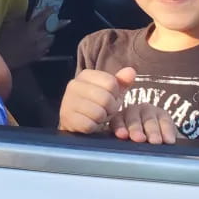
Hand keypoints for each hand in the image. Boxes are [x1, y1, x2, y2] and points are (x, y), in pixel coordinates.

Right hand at [0, 9, 54, 69]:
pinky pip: (45, 50)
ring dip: (49, 36)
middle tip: (61, 22)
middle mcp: (38, 37)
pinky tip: (42, 46)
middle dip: (55, 25)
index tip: (53, 8)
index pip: (43, 17)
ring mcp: (39, 48)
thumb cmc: (4, 40)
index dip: (49, 12)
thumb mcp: (9, 25)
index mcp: (31, 28)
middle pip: (51, 30)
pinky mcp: (37, 57)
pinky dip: (45, 47)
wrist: (3, 59)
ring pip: (50, 40)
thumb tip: (24, 13)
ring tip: (48, 34)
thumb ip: (18, 18)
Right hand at [58, 67, 176, 144]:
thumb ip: (122, 81)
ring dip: (101, 118)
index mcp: (85, 75)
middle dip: (110, 109)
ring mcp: (68, 102)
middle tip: (104, 110)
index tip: (110, 99)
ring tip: (96, 117)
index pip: (111, 83)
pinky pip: (89, 125)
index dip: (115, 95)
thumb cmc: (96, 104)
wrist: (76, 121)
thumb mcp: (111, 92)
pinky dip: (93, 127)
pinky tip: (89, 123)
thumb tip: (131, 71)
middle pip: (105, 98)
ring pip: (98, 113)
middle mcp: (74, 85)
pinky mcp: (67, 118)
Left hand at [108, 102, 176, 144]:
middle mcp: (132, 112)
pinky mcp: (163, 114)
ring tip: (155, 141)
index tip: (122, 135)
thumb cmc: (136, 144)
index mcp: (119, 119)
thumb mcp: (127, 143)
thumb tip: (117, 156)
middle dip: (136, 129)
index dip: (120, 128)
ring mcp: (148, 111)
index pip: (117, 122)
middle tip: (139, 139)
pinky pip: (165, 122)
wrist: (157, 138)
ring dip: (152, 131)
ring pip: (149, 120)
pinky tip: (169, 140)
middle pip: (133, 120)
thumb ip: (122, 145)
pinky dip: (167, 131)